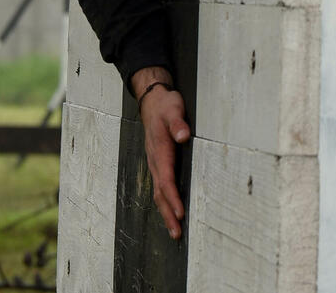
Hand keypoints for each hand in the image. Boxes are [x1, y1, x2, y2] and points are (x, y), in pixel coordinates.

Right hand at [135, 81, 190, 239]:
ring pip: (158, 192)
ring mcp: (155, 163)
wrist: (152, 100)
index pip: (166, 180)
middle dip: (168, 214)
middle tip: (177, 233)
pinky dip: (164, 202)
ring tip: (174, 231)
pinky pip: (159, 186)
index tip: (180, 213)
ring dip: (165, 212)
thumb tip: (183, 136)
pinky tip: (169, 210)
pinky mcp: (157, 163)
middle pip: (160, 193)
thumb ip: (178, 123)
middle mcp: (155, 161)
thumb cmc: (165, 105)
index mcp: (160, 151)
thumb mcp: (173, 109)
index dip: (173, 197)